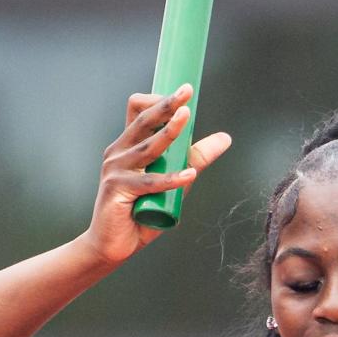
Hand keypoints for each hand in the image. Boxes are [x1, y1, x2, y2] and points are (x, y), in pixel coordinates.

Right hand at [82, 84, 231, 265]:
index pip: (139, 110)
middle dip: (166, 104)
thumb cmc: (141, 212)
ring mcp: (116, 169)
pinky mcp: (117, 189)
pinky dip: (171, 179)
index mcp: (129, 145)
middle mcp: (119, 152)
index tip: (184, 93)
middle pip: (143, 120)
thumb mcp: (174, 181)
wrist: (113, 245)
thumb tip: (225, 137)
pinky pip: (150, 183)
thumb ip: (194, 158)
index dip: (159, 100)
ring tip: (187, 117)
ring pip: (148, 146)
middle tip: (186, 91)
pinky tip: (189, 175)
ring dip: (169, 131)